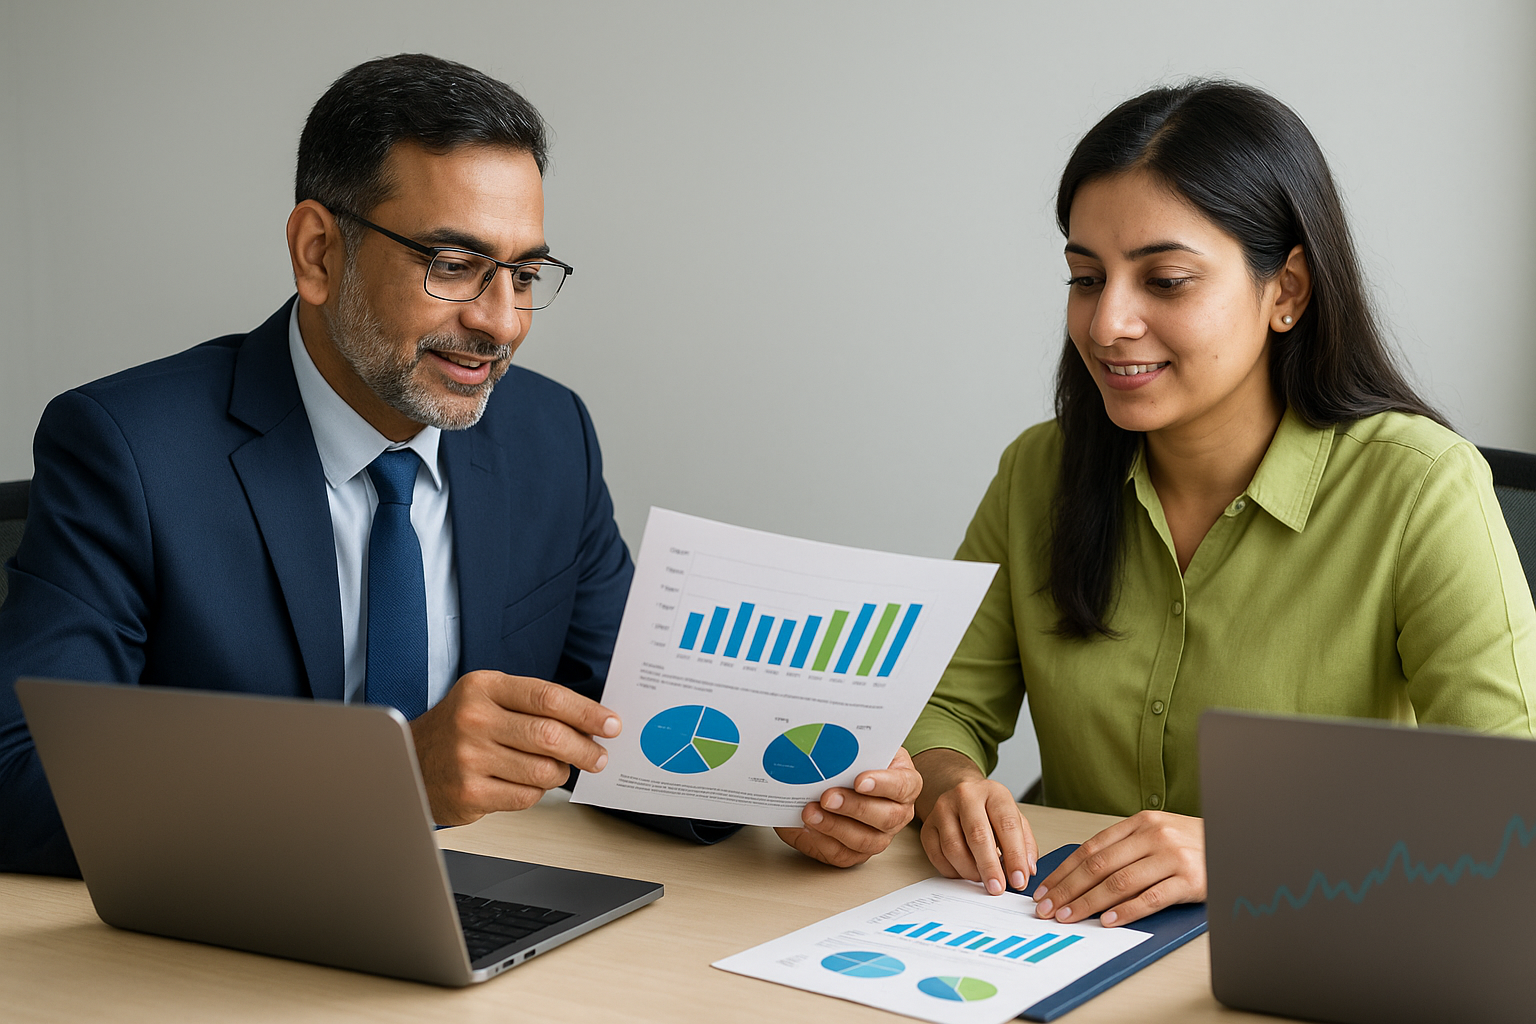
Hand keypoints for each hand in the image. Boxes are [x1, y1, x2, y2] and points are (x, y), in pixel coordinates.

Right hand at [409, 670, 620, 826]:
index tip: (610, 723)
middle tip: (599, 756)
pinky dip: (537, 791)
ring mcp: (468, 758)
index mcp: (484, 687)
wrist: (409, 760)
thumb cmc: (460, 727)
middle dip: (585, 748)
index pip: (548, 697)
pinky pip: (525, 796)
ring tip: (558, 769)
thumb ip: (534, 705)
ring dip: (560, 773)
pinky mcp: (469, 793)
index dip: (586, 712)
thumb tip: (591, 723)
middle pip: (549, 735)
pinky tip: (528, 782)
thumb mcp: (489, 698)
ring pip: (542, 770)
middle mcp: (474, 719)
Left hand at [774, 747, 922, 867]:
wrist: (838, 781)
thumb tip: (833, 748)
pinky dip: (822, 841)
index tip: (860, 781)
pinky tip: (807, 828)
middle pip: (886, 817)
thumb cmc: (855, 764)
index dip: (883, 784)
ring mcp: (879, 837)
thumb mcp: (860, 749)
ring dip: (834, 826)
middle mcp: (898, 813)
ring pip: (864, 840)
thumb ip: (854, 749)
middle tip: (828, 797)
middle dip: (854, 807)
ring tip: (810, 812)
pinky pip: (842, 854)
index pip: (903, 785)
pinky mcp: (856, 854)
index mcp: (905, 783)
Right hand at [914, 748, 1037, 894]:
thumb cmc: (991, 811)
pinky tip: (964, 872)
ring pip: (954, 847)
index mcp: (993, 792)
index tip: (1019, 880)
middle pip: (977, 835)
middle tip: (998, 888)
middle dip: (990, 867)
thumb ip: (1025, 844)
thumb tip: (1027, 871)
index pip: (1007, 824)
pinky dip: (953, 871)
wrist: (962, 795)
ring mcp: (942, 809)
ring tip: (982, 879)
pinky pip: (937, 855)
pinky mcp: (928, 825)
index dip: (1015, 856)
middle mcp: (965, 795)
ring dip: (970, 871)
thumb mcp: (1015, 819)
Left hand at [1031, 811, 1204, 926]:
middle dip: (1068, 890)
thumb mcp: (1155, 835)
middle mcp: (1153, 836)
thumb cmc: (1191, 843)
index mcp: (1140, 823)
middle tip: (1048, 908)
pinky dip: (1127, 911)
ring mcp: (1172, 857)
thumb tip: (1079, 874)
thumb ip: (1123, 848)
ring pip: (1119, 883)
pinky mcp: (1189, 880)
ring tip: (1069, 916)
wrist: (1234, 843)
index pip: (1091, 849)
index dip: (1064, 871)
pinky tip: (1108, 921)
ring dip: (1088, 903)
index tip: (1045, 889)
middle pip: (1099, 866)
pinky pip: (1151, 898)